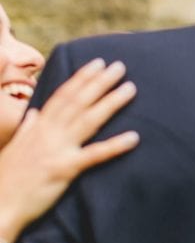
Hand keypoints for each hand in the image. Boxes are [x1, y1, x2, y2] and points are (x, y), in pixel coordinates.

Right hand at [0, 59, 138, 242]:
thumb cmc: (7, 178)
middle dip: (99, 82)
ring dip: (110, 103)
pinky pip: (94, 155)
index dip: (81, 78)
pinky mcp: (64, 169)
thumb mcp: (15, 147)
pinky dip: (114, 146)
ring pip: (88, 120)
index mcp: (37, 127)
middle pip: (78, 101)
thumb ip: (27, 128)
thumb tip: (35, 113)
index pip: (62, 95)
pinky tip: (134, 137)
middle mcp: (47, 133)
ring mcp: (56, 150)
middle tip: (120, 66)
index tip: (98, 63)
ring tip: (130, 88)